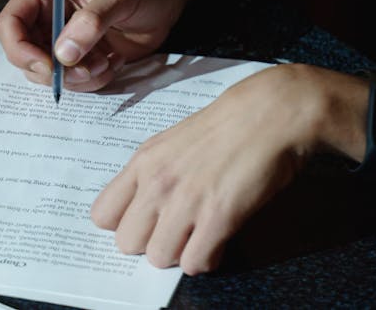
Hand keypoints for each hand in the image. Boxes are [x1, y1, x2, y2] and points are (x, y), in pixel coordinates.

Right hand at [0, 0, 215, 91]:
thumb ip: (92, 21)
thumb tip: (63, 54)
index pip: (9, 24)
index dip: (19, 49)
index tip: (48, 66)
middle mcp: (47, 15)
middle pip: (25, 56)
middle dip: (54, 71)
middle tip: (87, 69)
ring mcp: (61, 38)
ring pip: (48, 74)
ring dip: (77, 77)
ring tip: (106, 61)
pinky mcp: (79, 56)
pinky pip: (71, 81)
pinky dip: (91, 81)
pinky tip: (112, 63)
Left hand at [91, 63, 334, 272]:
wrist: (273, 111)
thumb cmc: (231, 122)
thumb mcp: (178, 140)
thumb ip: (157, 171)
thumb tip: (147, 209)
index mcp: (145, 160)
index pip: (103, 215)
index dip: (126, 223)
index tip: (148, 221)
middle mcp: (158, 182)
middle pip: (127, 243)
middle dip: (152, 242)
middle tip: (179, 228)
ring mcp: (186, 201)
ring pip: (159, 258)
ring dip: (181, 252)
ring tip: (202, 232)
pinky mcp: (217, 217)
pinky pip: (195, 263)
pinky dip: (209, 257)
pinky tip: (220, 236)